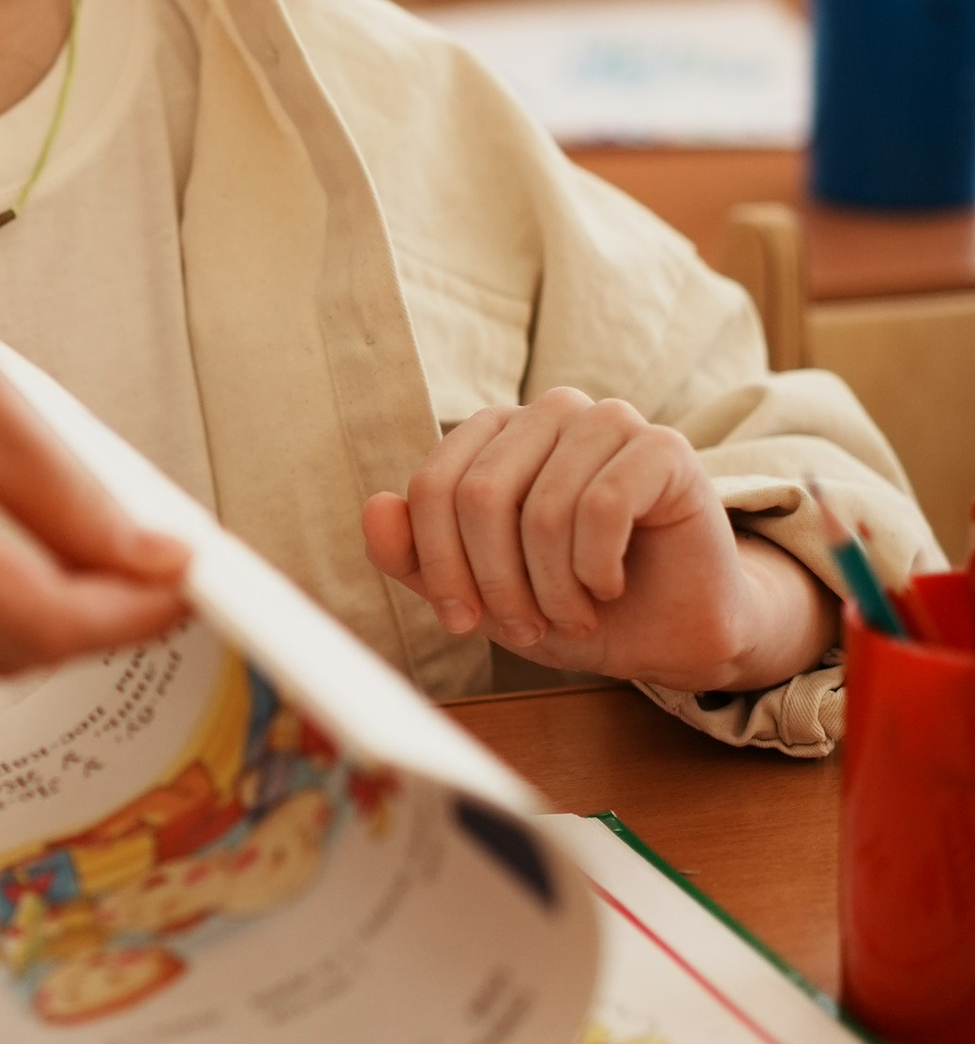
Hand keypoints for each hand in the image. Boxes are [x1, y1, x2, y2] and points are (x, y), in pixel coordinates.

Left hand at [362, 393, 836, 693]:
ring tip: (573, 614)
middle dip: (495, 582)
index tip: (462, 622)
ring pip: (542, 508)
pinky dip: (596, 568)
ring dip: (552, 587)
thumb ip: (416, 557)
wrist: (668, 630)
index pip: (432, 485)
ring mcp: (608, 420)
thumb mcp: (479, 593)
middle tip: (525, 629)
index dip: (439, 564)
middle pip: (480, 494)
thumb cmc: (570, 603)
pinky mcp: (663, 447)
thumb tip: (374, 509)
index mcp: (496, 436)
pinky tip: (609, 586)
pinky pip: (604, 506)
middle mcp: (549, 413)